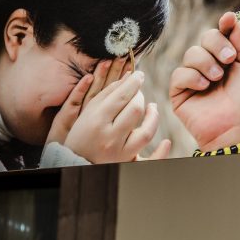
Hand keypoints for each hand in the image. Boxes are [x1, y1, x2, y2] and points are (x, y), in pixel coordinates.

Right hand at [50, 69, 170, 163]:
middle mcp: (109, 137)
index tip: (139, 75)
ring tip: (152, 107)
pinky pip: (149, 161)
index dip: (134, 82)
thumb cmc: (82, 132)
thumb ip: (109, 92)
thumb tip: (130, 77)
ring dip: (153, 116)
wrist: (73, 161)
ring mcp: (119, 153)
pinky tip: (166, 142)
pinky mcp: (126, 164)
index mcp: (97, 120)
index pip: (122, 95)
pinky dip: (161, 152)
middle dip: (139, 96)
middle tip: (138, 93)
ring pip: (146, 132)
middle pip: (135, 110)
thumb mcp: (89, 110)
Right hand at [170, 11, 239, 151]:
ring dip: (206, 63)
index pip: (222, 33)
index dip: (225, 24)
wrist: (236, 127)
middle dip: (217, 44)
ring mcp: (194, 76)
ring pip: (192, 53)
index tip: (228, 19)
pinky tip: (204, 87)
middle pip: (205, 36)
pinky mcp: (179, 91)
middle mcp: (210, 63)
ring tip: (217, 79)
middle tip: (229, 59)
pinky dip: (193, 77)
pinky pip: (180, 73)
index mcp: (228, 57)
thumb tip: (232, 18)